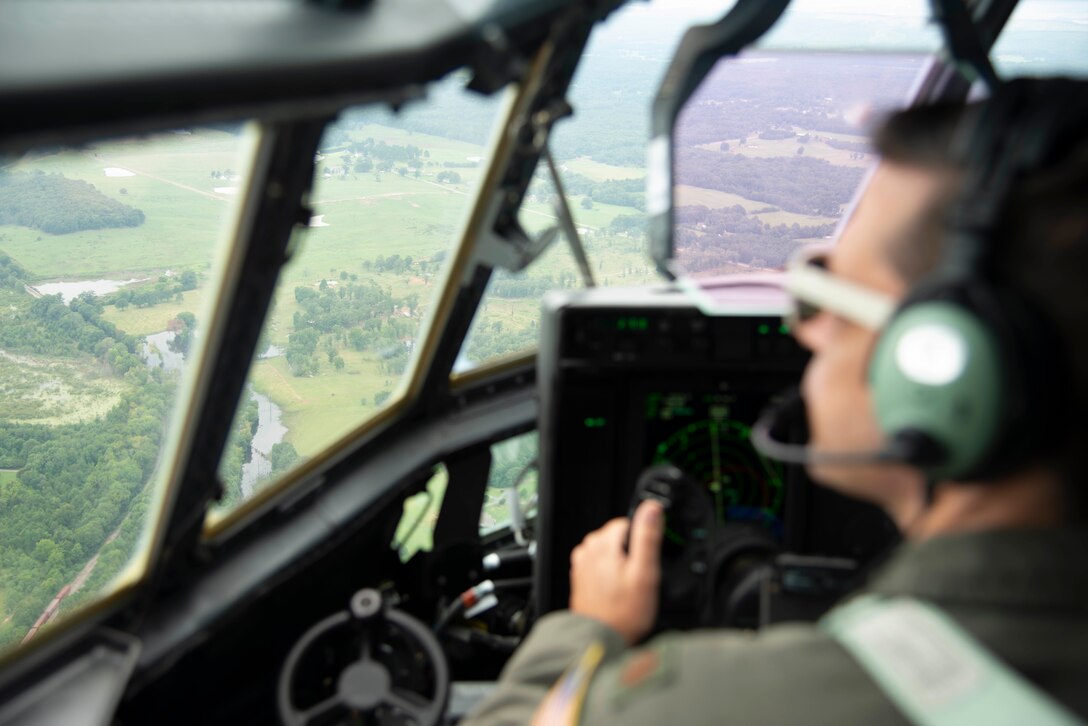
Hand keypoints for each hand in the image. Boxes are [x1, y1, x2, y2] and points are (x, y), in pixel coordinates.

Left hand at [569, 500, 663, 644]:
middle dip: (630, 554)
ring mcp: (582, 563)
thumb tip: (651, 508)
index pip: (627, 523)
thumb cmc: (624, 612)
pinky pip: (600, 566)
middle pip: (618, 538)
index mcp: (603, 542)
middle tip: (637, 579)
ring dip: (620, 565)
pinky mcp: (580, 577)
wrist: (600, 639)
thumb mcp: (644, 572)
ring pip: (610, 552)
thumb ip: (647, 537)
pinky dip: (610, 575)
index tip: (644, 562)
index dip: (641, 543)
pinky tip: (616, 593)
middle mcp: (587, 549)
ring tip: (626, 588)